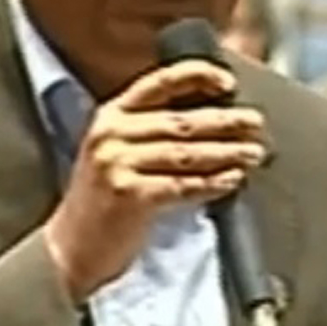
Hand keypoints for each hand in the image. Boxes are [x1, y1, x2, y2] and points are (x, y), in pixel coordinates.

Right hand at [44, 60, 267, 300]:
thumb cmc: (104, 201)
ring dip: (228, 153)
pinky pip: (183, 185)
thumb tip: (217, 120)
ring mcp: (116, 164)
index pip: (159, 83)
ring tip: (254, 153)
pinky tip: (233, 179)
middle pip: (182, 122)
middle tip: (257, 123)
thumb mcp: (118, 153)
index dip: (197, 77)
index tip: (229, 83)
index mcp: (111, 116)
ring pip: (187, 153)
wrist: (70, 248)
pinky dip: (212, 182)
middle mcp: (111, 134)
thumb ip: (153, 132)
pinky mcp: (128, 195)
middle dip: (226, 122)